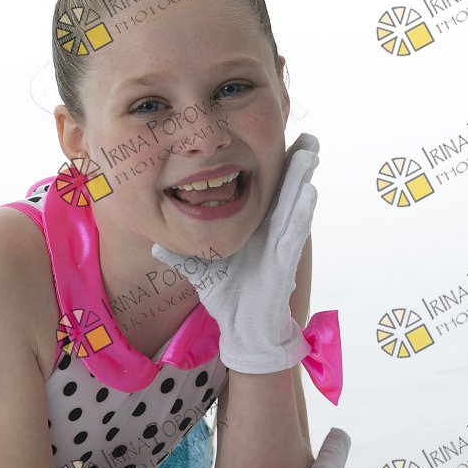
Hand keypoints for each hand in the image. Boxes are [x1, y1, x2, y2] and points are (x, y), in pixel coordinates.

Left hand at [151, 132, 319, 373]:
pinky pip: (294, 233)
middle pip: (286, 192)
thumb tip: (156, 245)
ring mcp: (280, 246)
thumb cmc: (228, 298)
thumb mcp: (200, 270)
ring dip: (303, 180)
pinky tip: (307, 194)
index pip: (267, 193)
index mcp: (257, 231)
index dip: (276, 168)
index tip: (282, 141)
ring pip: (295, 207)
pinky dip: (301, 213)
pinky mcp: (284, 262)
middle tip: (309, 137)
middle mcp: (272, 234)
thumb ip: (181, 256)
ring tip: (311, 154)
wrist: (244, 330)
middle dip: (298, 166)